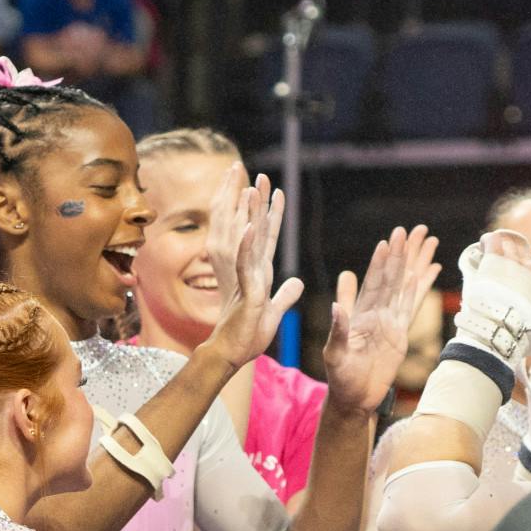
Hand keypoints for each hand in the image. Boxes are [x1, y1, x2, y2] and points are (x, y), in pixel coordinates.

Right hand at [202, 164, 303, 371]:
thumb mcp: (274, 312)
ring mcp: (245, 278)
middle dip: (257, 202)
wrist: (233, 355)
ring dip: (251, 213)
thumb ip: (285, 295)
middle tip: (258, 174)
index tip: (276, 190)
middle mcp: (249, 270)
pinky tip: (251, 225)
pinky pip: (246, 263)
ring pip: (248, 239)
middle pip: (255, 230)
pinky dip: (249, 244)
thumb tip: (297, 282)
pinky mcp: (246, 291)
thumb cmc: (249, 336)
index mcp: (257, 272)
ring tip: (252, 188)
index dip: (272, 214)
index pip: (267, 236)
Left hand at [320, 224, 441, 414]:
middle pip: (392, 277)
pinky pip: (412, 307)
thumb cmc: (340, 377)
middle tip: (411, 230)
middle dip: (401, 254)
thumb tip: (336, 306)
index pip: (373, 282)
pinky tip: (428, 272)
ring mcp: (390, 323)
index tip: (387, 242)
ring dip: (415, 265)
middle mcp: (376, 314)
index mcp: (359, 315)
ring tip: (427, 243)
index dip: (380, 262)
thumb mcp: (335, 353)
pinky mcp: (401, 336)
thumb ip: (338, 329)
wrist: (355, 399)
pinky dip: (420, 288)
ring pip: (405, 287)